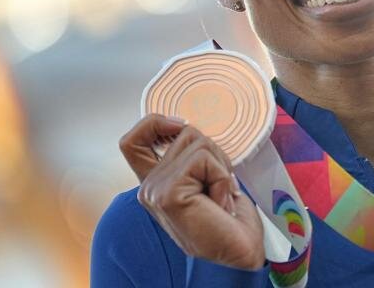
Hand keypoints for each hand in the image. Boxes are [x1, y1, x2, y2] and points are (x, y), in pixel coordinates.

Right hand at [119, 114, 264, 268]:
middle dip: (214, 152)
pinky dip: (221, 176)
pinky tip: (218, 203)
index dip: (155, 122)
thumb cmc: (229, 219)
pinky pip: (203, 158)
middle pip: (184, 132)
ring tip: (219, 195)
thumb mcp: (206, 178)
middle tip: (219, 185)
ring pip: (197, 140)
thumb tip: (189, 127)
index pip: (133, 140)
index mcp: (156, 182)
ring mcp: (155, 190)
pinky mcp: (168, 193)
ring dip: (219, 165)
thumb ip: (191, 157)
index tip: (182, 126)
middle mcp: (149, 186)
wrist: (240, 252)